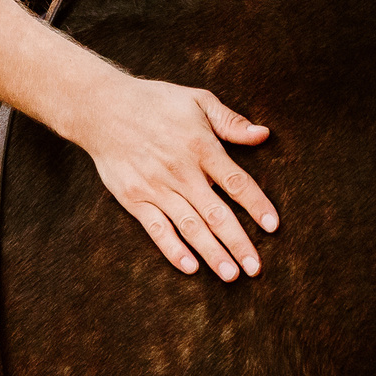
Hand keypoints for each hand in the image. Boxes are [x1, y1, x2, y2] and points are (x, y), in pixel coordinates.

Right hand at [68, 72, 276, 280]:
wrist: (102, 108)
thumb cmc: (155, 102)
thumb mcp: (198, 101)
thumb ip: (231, 122)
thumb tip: (264, 135)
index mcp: (201, 146)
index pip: (236, 182)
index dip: (256, 205)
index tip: (273, 226)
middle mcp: (181, 171)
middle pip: (216, 213)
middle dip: (239, 242)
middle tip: (256, 268)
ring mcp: (156, 187)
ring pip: (190, 227)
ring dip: (212, 253)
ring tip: (231, 275)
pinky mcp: (134, 198)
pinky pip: (157, 229)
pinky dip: (173, 250)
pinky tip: (190, 267)